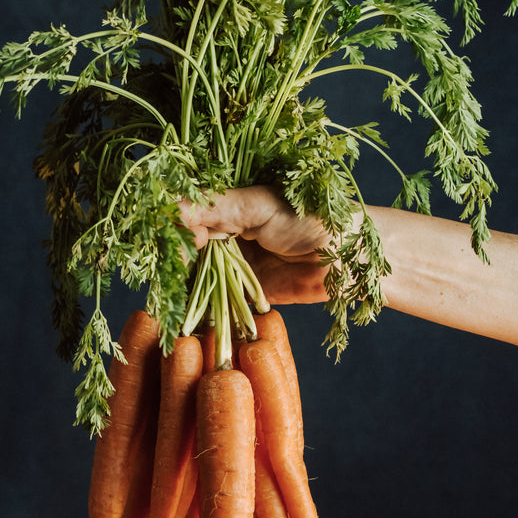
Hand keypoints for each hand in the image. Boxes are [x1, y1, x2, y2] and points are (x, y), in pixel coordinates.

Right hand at [179, 186, 337, 303]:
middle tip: (174, 272)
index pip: (185, 215)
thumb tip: (168, 210)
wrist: (350, 256)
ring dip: (183, 286)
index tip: (184, 241)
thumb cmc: (309, 217)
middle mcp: (224, 235)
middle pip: (185, 248)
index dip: (175, 228)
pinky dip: (200, 308)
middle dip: (175, 260)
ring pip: (195, 276)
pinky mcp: (244, 295)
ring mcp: (233, 266)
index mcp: (226, 205)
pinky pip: (215, 302)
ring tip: (173, 295)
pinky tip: (186, 311)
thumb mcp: (256, 205)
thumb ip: (211, 206)